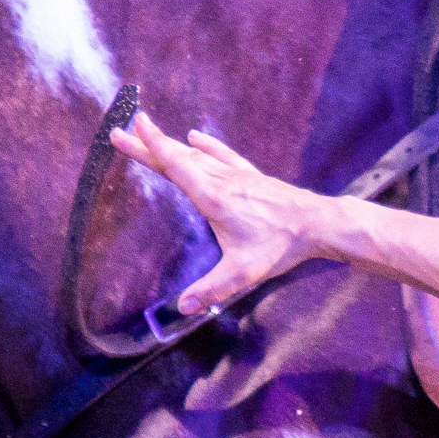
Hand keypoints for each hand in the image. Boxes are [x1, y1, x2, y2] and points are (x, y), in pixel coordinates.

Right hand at [107, 112, 337, 316]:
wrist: (317, 223)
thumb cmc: (280, 245)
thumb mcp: (244, 272)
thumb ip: (212, 289)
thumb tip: (182, 307)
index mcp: (213, 197)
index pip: (174, 166)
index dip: (149, 148)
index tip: (128, 130)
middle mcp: (222, 180)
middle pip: (177, 157)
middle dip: (148, 144)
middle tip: (120, 131)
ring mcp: (238, 174)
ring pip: (197, 154)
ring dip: (170, 144)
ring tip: (149, 133)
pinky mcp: (252, 175)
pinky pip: (223, 155)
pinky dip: (206, 145)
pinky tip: (196, 137)